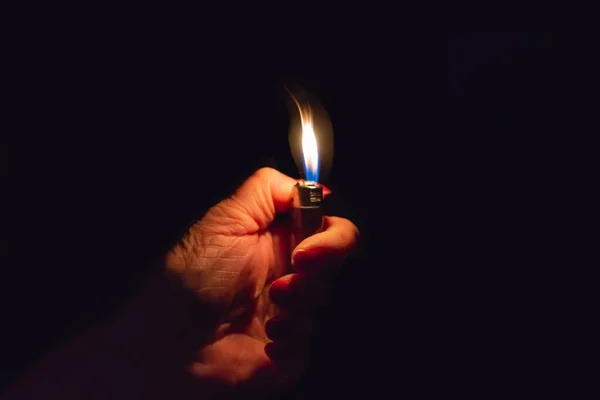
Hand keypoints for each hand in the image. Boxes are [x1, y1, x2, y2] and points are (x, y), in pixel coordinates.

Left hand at [165, 167, 358, 396]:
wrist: (169, 341)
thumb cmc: (193, 277)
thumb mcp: (225, 221)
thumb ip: (267, 190)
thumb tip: (314, 186)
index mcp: (277, 238)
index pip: (331, 228)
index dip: (333, 238)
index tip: (304, 253)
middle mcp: (288, 270)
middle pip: (335, 264)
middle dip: (311, 276)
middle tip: (279, 287)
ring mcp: (291, 310)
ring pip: (322, 302)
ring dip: (295, 310)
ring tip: (264, 319)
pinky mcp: (289, 348)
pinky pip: (310, 342)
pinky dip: (290, 343)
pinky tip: (264, 344)